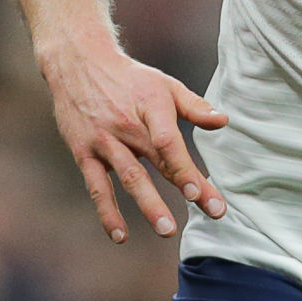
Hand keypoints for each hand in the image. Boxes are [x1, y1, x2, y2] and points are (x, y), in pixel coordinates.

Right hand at [41, 41, 230, 243]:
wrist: (77, 64)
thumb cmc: (130, 79)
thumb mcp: (164, 84)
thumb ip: (194, 106)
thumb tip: (224, 121)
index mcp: (151, 106)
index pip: (170, 141)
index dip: (185, 168)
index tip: (202, 193)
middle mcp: (127, 124)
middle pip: (158, 161)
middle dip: (184, 188)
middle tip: (209, 213)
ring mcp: (104, 140)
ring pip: (130, 177)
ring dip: (149, 205)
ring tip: (167, 230)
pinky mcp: (84, 153)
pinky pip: (97, 187)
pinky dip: (107, 212)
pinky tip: (120, 235)